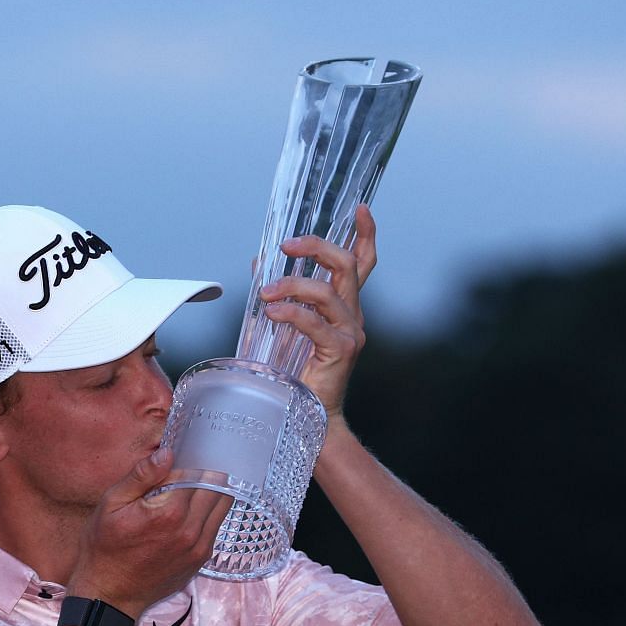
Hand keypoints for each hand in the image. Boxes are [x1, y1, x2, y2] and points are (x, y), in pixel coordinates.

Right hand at [69, 447, 231, 615]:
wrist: (109, 595)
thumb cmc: (104, 548)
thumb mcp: (111, 504)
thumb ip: (141, 476)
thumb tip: (167, 453)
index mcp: (170, 512)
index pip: (198, 471)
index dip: (193, 456)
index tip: (188, 448)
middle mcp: (191, 530)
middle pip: (218, 486)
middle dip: (208, 470)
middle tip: (195, 460)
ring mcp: (199, 547)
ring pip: (223, 506)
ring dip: (213, 490)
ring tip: (195, 481)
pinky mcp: (200, 559)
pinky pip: (215, 526)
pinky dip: (209, 511)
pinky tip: (191, 507)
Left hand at [260, 204, 377, 421]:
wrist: (309, 417)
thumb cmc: (295, 374)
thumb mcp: (286, 326)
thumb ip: (280, 293)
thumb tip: (260, 261)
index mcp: (345, 307)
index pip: (363, 263)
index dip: (365, 234)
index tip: (360, 208)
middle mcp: (353, 316)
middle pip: (347, 266)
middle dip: (317, 248)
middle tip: (287, 246)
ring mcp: (350, 333)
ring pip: (327, 291)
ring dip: (292, 285)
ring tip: (265, 293)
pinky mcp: (341, 351)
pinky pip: (315, 322)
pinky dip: (291, 312)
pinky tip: (272, 312)